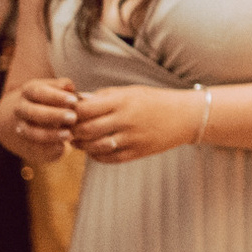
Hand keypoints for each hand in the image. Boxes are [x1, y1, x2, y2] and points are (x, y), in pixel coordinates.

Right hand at [0, 76, 79, 159]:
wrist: (25, 120)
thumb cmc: (48, 101)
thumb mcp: (53, 89)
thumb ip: (63, 89)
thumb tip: (73, 89)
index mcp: (29, 91)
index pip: (38, 92)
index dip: (56, 96)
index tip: (74, 101)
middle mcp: (21, 109)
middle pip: (33, 112)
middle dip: (53, 115)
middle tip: (73, 118)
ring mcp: (21, 127)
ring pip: (31, 132)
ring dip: (50, 134)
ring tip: (69, 135)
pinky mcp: (26, 145)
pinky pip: (34, 148)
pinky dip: (48, 148)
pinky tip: (61, 148)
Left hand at [69, 83, 205, 162]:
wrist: (185, 116)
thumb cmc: (154, 100)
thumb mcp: (130, 92)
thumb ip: (104, 96)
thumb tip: (78, 101)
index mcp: (121, 101)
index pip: (84, 109)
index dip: (71, 113)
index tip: (67, 113)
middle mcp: (125, 120)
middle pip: (86, 130)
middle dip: (72, 132)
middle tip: (66, 131)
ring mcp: (132, 138)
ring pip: (95, 147)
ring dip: (82, 146)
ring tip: (78, 141)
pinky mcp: (138, 152)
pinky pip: (110, 159)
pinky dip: (96, 156)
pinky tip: (93, 150)